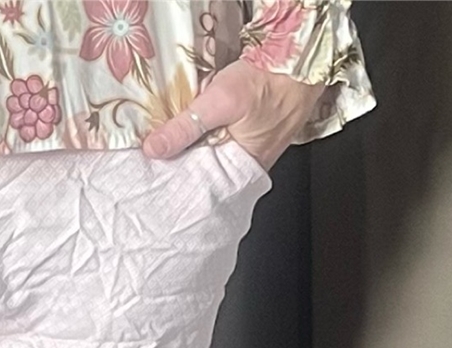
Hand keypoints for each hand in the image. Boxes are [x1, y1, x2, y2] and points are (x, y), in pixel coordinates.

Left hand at [141, 58, 325, 172]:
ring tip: (169, 144)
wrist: (298, 57)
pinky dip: (205, 136)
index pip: (199, 186)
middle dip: (181, 165)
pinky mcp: (248, 135)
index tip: (153, 173)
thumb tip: (154, 149)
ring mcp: (248, 151)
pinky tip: (192, 128)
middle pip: (203, 173)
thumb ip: (186, 127)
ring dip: (192, 149)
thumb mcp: (220, 101)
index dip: (176, 179)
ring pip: (210, 157)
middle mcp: (246, 167)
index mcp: (242, 171)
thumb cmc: (269, 80)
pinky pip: (220, 142)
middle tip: (156, 158)